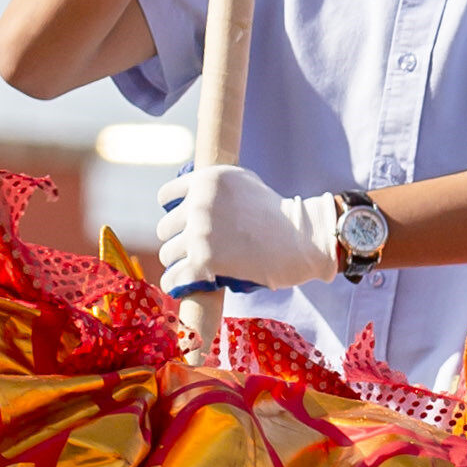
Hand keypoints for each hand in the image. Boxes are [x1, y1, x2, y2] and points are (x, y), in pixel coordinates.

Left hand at [157, 165, 335, 297]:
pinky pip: (173, 277)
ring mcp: (200, 233)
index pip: (166, 197)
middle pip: (165, 229)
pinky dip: (175, 284)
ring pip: (168, 254)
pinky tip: (181, 286)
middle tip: (196, 250)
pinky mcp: (204, 262)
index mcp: (206, 180)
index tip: (185, 225)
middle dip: (179, 239)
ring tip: (193, 268)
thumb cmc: (276, 213)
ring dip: (179, 263)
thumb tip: (184, 198)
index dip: (176, 212)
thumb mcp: (243, 182)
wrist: (300, 239)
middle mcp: (199, 204)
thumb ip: (213, 186)